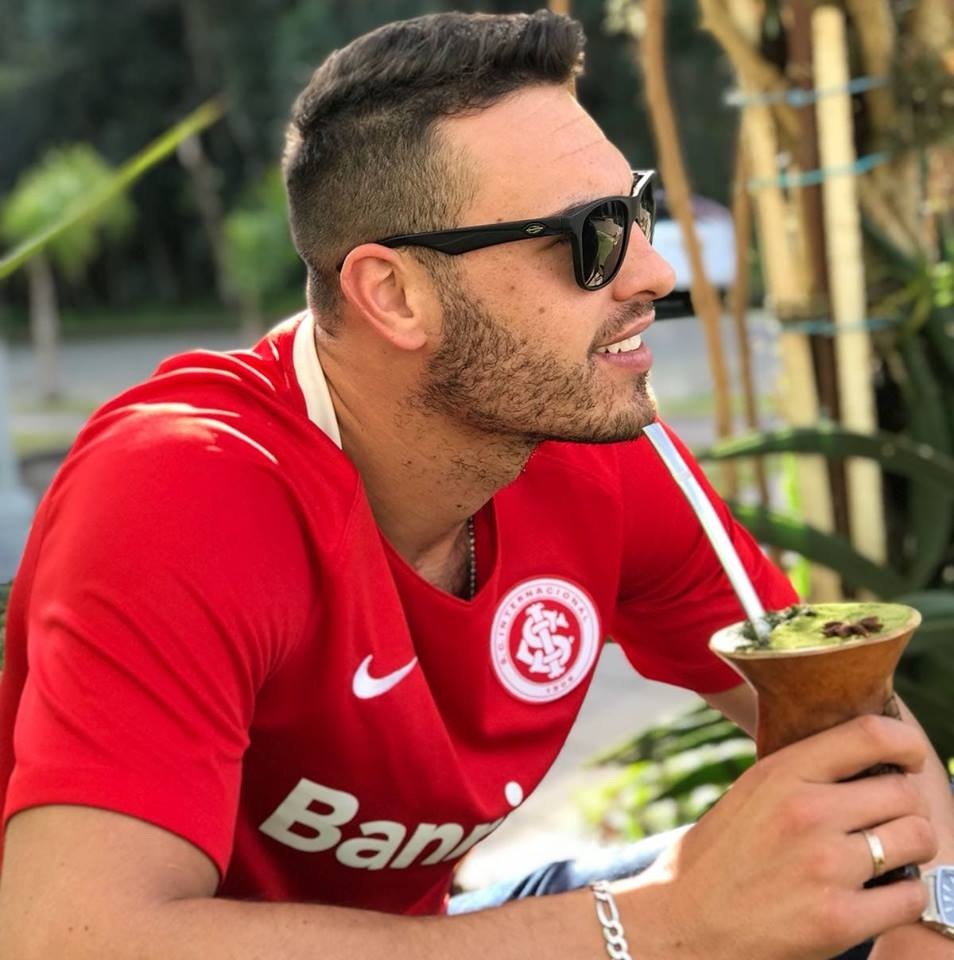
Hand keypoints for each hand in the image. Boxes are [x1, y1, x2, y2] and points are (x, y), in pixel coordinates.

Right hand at [617, 715, 937, 959]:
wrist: (682, 923)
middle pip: (904, 791)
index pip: (871, 735)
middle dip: (906, 808)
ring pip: (918, 838)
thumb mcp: (751, 793)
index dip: (906, 744)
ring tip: (886, 860)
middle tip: (887, 823)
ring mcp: (826, 865)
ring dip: (910, 850)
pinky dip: (903, 897)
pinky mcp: (840, 918)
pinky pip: (911, 895)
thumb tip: (865, 761)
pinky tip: (877, 898)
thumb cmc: (717, 858)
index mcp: (781, 773)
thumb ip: (802, 775)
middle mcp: (807, 812)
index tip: (910, 759)